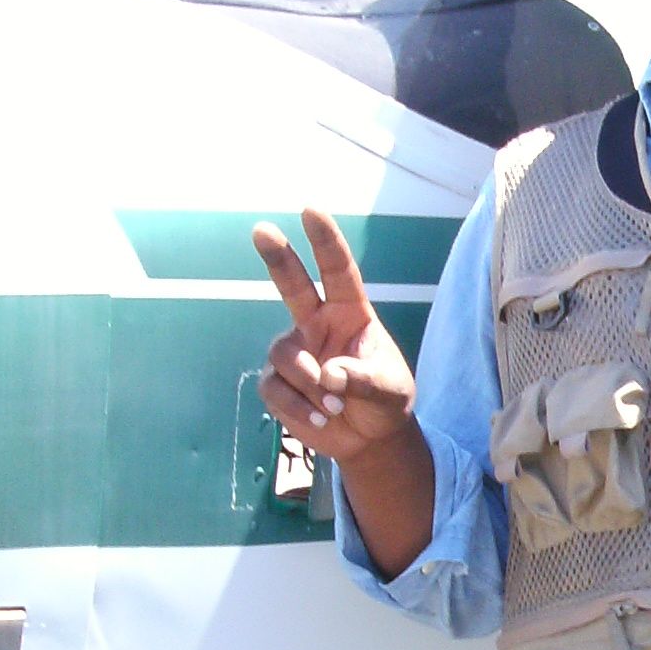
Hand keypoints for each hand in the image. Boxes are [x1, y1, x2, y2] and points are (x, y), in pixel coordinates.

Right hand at [254, 208, 418, 463]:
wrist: (370, 439)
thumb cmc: (385, 402)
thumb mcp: (388, 391)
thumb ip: (362, 380)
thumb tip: (327, 376)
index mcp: (350, 314)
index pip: (337, 272)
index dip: (324, 241)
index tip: (311, 210)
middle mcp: (318, 325)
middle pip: (292, 285)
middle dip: (278, 258)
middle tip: (262, 229)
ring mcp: (295, 352)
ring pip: (284, 355)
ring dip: (309, 385)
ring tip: (335, 409)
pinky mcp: (277, 382)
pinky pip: (275, 388)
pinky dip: (298, 408)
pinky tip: (320, 420)